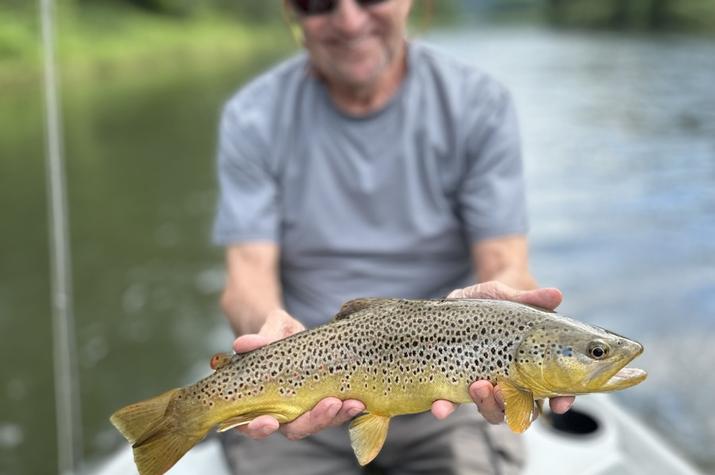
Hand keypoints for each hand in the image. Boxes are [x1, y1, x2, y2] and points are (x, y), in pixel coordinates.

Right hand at [232, 309, 364, 439]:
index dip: (258, 428)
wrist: (293, 330)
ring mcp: (303, 409)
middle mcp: (279, 411)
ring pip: (317, 423)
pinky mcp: (322, 402)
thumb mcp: (268, 330)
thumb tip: (241, 344)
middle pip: (293, 429)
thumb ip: (259, 339)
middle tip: (330, 405)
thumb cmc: (274, 332)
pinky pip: (334, 412)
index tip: (269, 421)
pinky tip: (360, 401)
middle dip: (312, 421)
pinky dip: (346, 409)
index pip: (250, 424)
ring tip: (353, 403)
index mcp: (255, 401)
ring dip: (335, 417)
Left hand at [431, 281, 574, 422]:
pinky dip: (446, 408)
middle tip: (501, 389)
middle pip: (521, 408)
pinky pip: (452, 404)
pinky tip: (440, 407)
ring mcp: (485, 384)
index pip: (555, 390)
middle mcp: (511, 381)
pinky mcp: (457, 382)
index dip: (561, 399)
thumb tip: (555, 295)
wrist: (462, 298)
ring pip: (492, 411)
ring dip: (486, 405)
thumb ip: (531, 299)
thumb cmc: (495, 300)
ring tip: (476, 386)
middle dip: (513, 406)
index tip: (559, 404)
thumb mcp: (509, 295)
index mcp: (532, 365)